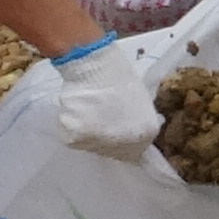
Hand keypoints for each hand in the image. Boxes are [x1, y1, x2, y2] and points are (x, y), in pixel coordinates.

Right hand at [49, 33, 162, 158]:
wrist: (95, 66)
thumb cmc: (119, 76)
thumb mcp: (140, 101)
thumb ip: (138, 122)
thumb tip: (134, 131)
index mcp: (146, 133)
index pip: (135, 152)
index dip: (124, 142)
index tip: (116, 130)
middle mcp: (125, 144)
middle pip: (112, 151)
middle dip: (107, 139)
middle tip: (100, 118)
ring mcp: (99, 144)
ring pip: (90, 145)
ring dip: (89, 133)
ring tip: (89, 109)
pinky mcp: (75, 139)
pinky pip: (73, 137)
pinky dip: (73, 126)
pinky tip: (78, 109)